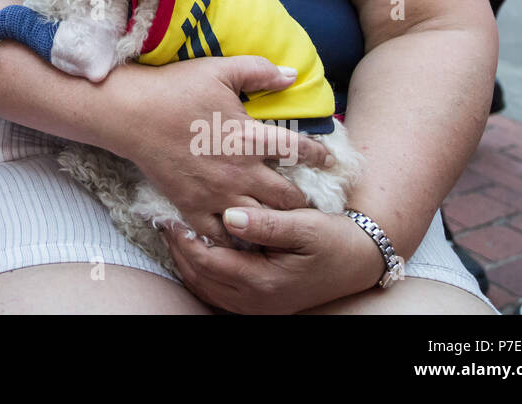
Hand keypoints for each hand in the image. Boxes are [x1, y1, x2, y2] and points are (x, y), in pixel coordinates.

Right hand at [115, 56, 334, 244]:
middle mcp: (240, 172)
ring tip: (282, 222)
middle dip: (302, 198)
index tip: (329, 159)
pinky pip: (221, 235)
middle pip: (288, 197)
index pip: (299, 151)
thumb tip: (293, 75)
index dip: (320, 156)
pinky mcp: (193, 207)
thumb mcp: (220, 70)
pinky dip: (234, 238)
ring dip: (274, 222)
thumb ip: (260, 71)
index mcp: (250, 138)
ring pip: (261, 222)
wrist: (130, 113)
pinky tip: (241, 235)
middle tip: (307, 198)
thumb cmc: (175, 88)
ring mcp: (216, 194)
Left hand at [163, 206, 383, 313]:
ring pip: (205, 287)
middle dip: (179, 250)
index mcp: (264, 281)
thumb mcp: (305, 226)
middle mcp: (256, 300)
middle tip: (163, 223)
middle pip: (200, 277)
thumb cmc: (333, 240)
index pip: (208, 262)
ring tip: (172, 234)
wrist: (358, 261)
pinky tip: (194, 250)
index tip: (170, 216)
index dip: (185, 240)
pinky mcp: (259, 301)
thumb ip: (267, 223)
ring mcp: (257, 305)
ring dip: (186, 261)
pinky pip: (216, 291)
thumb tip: (230, 215)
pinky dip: (200, 271)